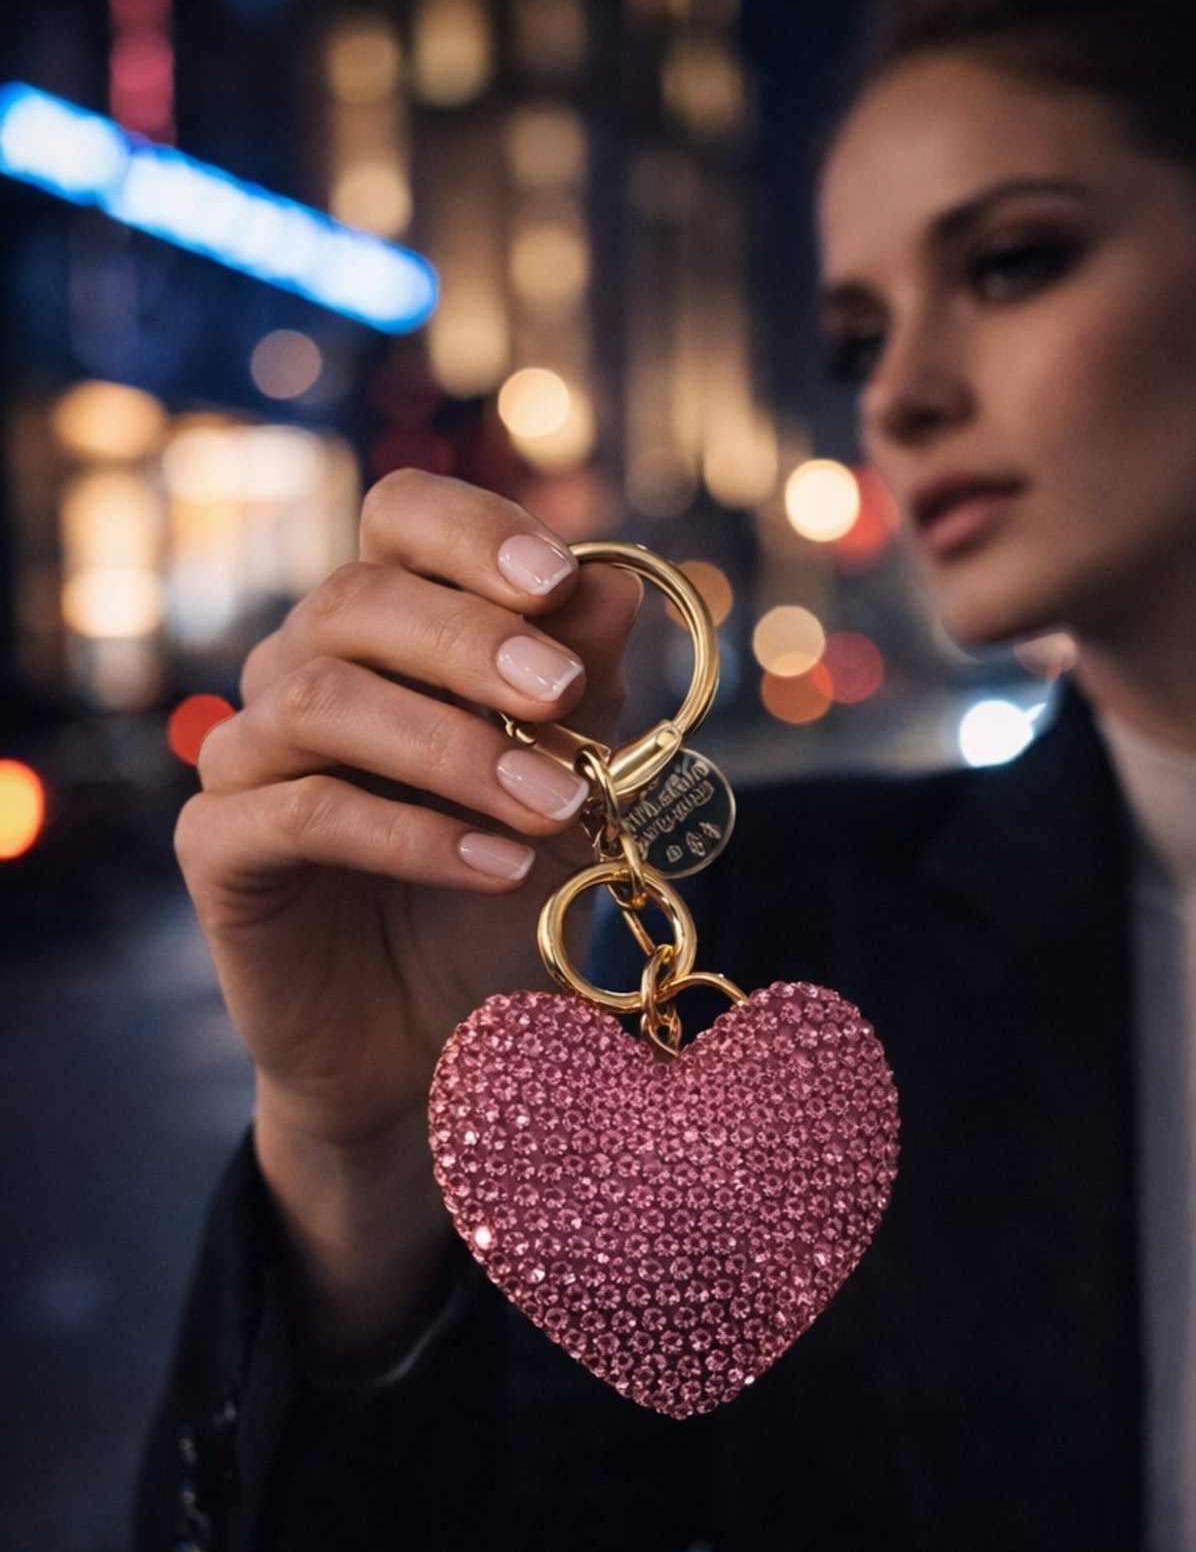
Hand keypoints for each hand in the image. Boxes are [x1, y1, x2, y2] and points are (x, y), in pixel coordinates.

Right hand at [175, 469, 643, 1151]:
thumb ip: (580, 688)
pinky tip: (495, 865)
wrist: (433, 1032)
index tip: (557, 580)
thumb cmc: (495, 885)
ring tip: (556, 808)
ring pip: (323, 701)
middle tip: (561, 696)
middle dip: (472, 642)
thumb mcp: (563, 780)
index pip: (400, 519)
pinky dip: (410, 834)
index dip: (471, 531)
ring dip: (456, 750)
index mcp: (389, 631)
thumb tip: (620, 584)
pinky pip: (301, 811)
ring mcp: (247, 756)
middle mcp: (302, 672)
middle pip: (357, 600)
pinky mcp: (219, 847)